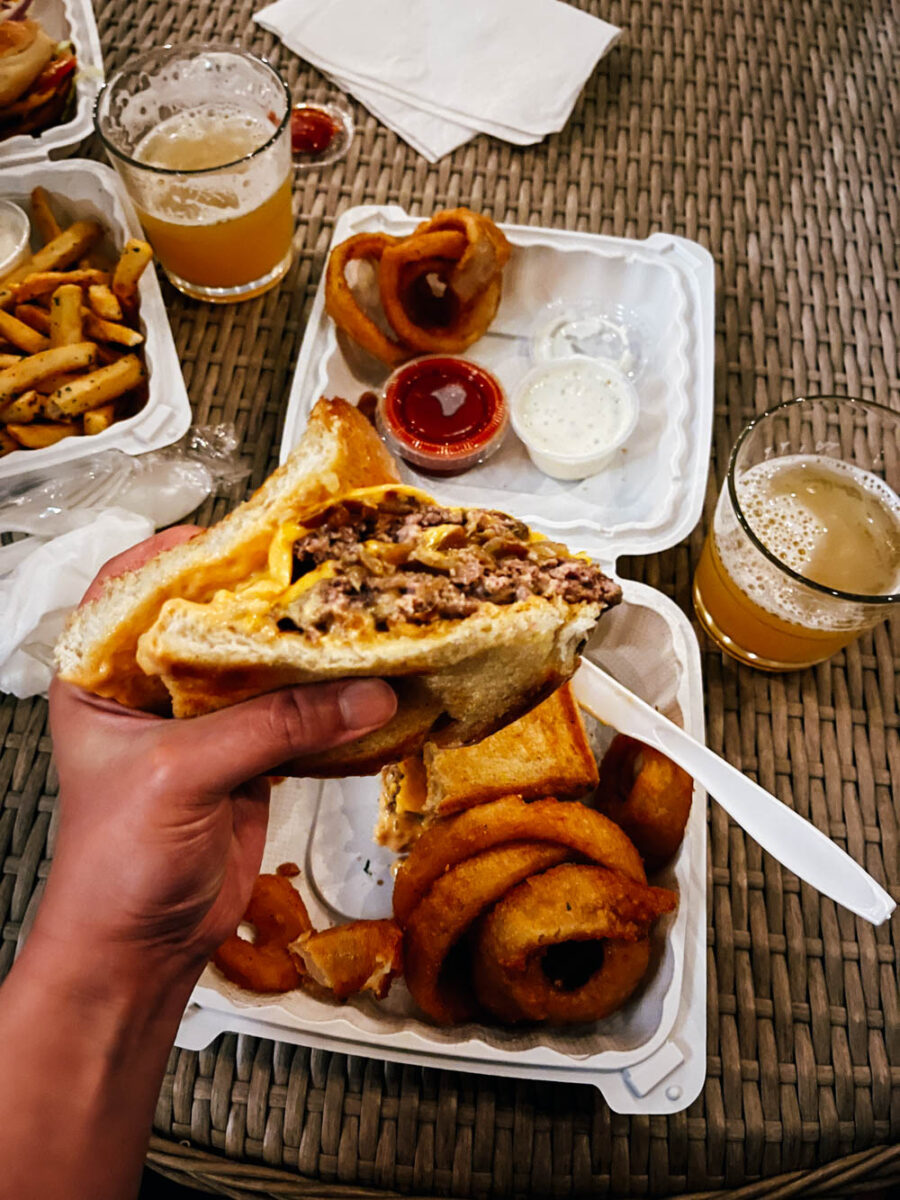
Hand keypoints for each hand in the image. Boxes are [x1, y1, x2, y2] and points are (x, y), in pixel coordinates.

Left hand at [40, 527, 396, 979]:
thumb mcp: (182, 774)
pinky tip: (370, 691)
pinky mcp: (248, 759)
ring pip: (262, 669)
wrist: (138, 950)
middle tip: (324, 571)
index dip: (183, 552)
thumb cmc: (116, 861)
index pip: (133, 586)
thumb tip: (367, 694)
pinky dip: (333, 707)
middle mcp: (153, 690)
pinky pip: (297, 719)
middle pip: (212, 622)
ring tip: (360, 622)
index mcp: (101, 676)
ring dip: (309, 654)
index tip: (245, 534)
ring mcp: (204, 724)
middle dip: (267, 600)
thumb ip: (273, 726)